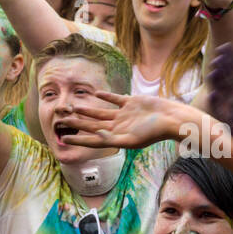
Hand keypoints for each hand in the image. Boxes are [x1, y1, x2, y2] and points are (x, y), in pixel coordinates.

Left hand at [59, 90, 181, 148]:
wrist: (170, 118)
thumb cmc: (153, 132)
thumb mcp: (132, 139)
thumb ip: (112, 139)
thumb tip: (96, 135)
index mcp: (117, 137)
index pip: (93, 140)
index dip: (78, 140)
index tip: (64, 139)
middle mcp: (118, 126)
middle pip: (93, 125)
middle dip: (78, 124)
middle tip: (62, 120)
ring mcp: (124, 114)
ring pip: (101, 112)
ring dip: (87, 110)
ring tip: (74, 107)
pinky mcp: (131, 103)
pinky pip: (115, 99)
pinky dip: (105, 96)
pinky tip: (96, 93)